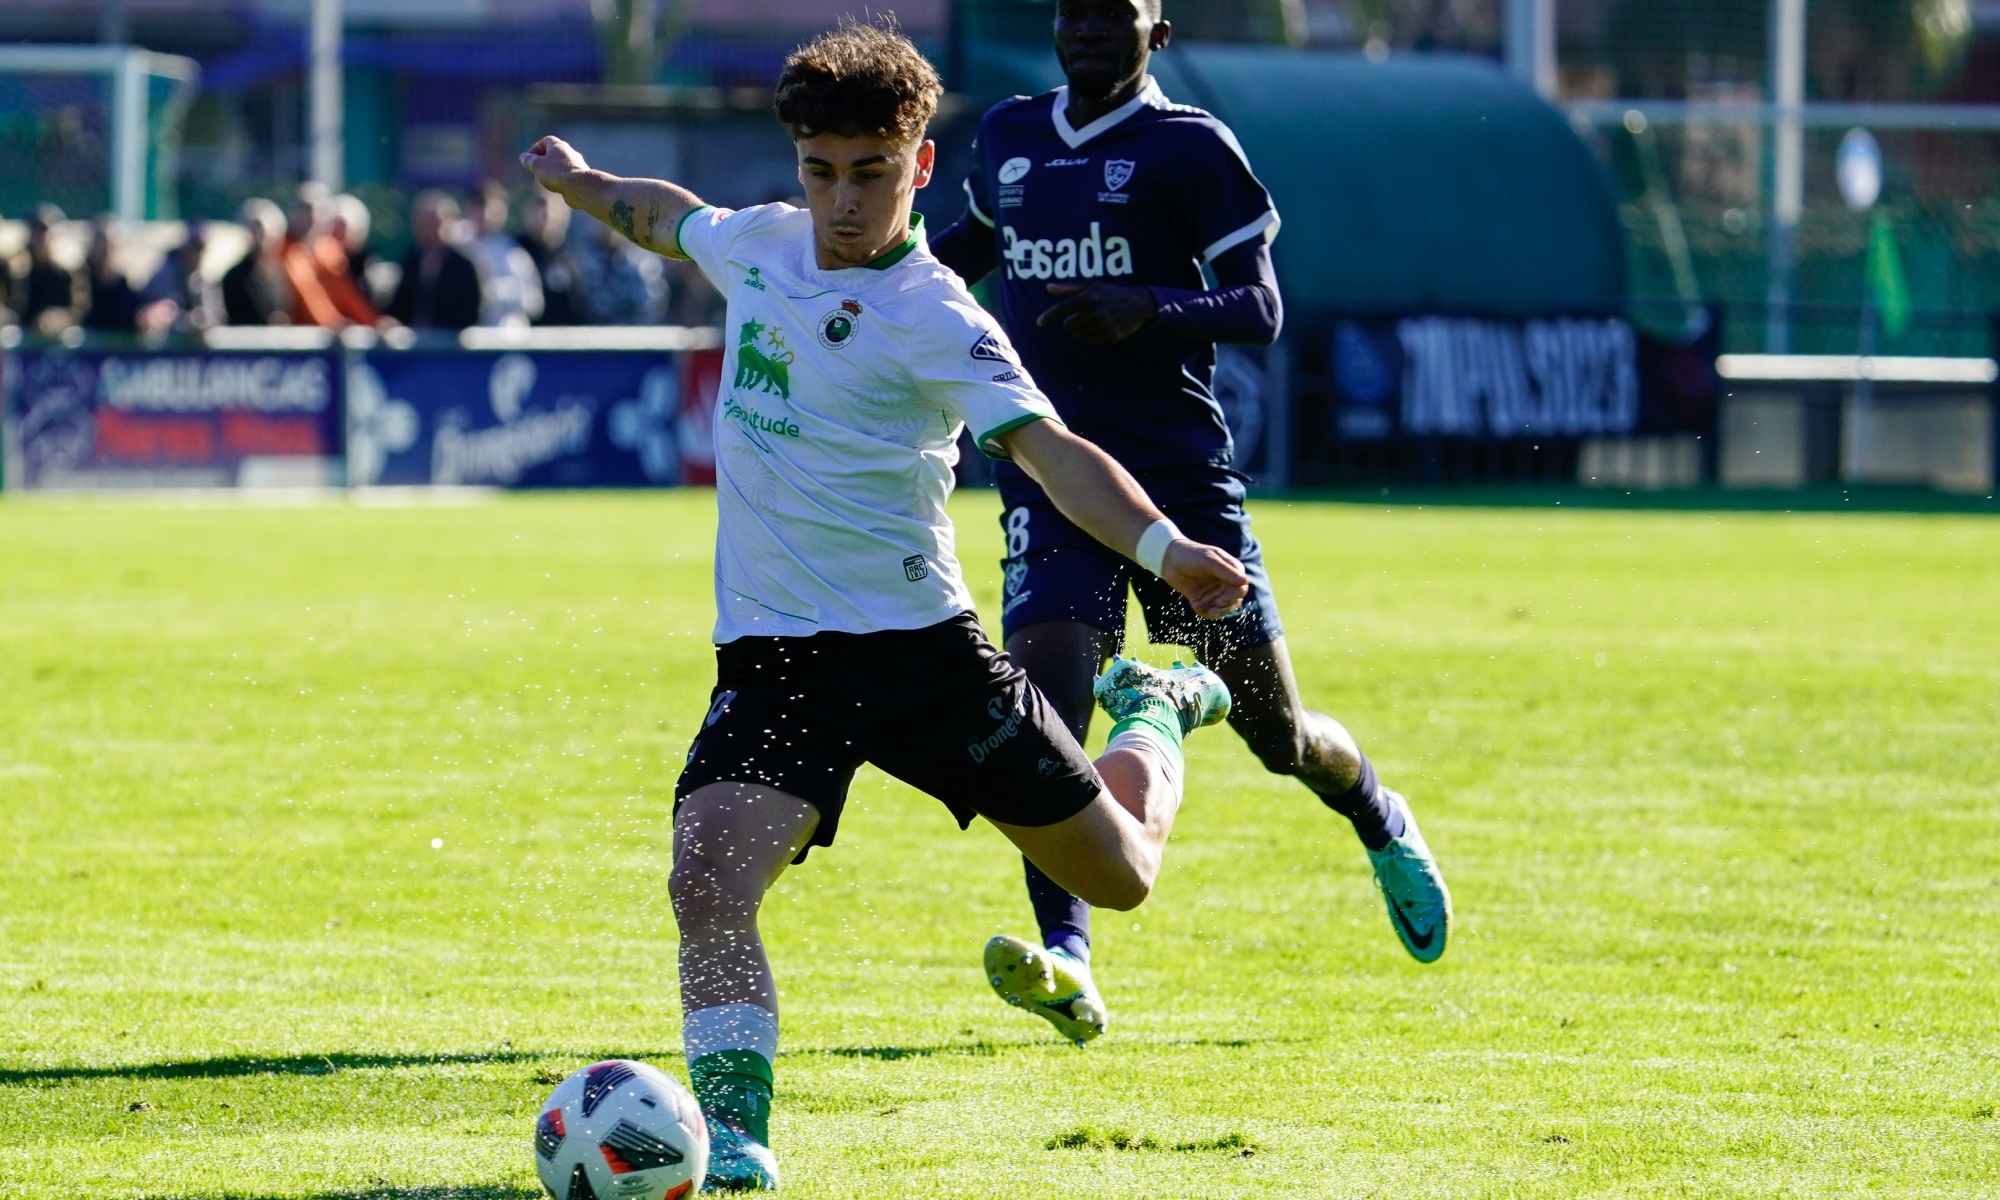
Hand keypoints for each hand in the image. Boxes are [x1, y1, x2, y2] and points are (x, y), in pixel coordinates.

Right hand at [519, 136, 589, 199]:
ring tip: (546, 180)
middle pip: (554, 153)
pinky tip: (557, 187)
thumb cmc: (556, 173)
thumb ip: (529, 160)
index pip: (546, 141)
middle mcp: (570, 152)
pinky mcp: (581, 177)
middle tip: (537, 169)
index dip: (536, 149)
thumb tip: (523, 157)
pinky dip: (561, 179)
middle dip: (544, 160)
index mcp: (559, 145)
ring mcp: (577, 165)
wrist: (579, 186)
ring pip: (561, 165)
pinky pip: (568, 175)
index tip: (530, 159)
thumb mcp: (536, 165)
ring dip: (552, 171)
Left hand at [1036, 281, 1156, 344]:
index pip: (1063, 308)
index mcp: (1089, 296)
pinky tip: (1100, 328)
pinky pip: (1091, 341)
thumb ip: (1069, 288)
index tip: (1039, 322)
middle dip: (1070, 324)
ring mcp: (1104, 323)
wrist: (1137, 303)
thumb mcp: (1091, 286)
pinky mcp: (1112, 335)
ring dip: (1082, 330)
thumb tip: (1048, 287)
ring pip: (1079, 335)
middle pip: (1069, 326)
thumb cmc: (1110, 293)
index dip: (1049, 316)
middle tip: (1080, 318)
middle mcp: (1096, 310)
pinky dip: (1092, 337)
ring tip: (1093, 321)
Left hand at [1161, 539, 1248, 619]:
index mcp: (1232, 570)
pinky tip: (1194, 605)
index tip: (1220, 601)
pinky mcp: (1204, 598)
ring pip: (1224, 608)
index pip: (1241, 588)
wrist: (1169, 559)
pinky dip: (1203, 611)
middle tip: (1212, 609)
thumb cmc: (1191, 555)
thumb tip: (1246, 581)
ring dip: (1215, 612)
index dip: (1233, 597)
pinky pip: (1209, 610)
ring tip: (1202, 608)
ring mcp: (1216, 590)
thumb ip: (1226, 571)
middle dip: (1225, 606)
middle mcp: (1226, 581)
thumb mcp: (1209, 561)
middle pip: (1235, 600)